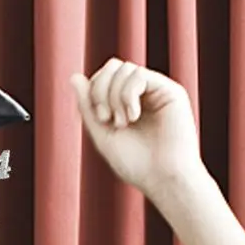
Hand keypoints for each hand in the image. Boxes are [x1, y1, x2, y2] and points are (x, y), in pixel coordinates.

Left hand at [71, 58, 203, 196]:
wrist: (162, 177)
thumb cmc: (134, 163)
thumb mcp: (101, 133)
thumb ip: (88, 107)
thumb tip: (74, 77)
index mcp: (125, 103)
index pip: (103, 78)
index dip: (93, 91)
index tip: (100, 119)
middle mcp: (142, 94)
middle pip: (112, 67)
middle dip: (101, 90)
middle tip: (106, 118)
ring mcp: (156, 91)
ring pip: (124, 69)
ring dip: (114, 96)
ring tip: (122, 123)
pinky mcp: (170, 91)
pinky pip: (139, 75)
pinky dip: (128, 95)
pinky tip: (133, 117)